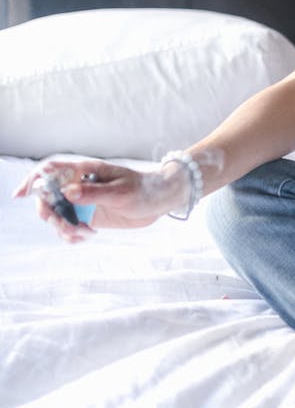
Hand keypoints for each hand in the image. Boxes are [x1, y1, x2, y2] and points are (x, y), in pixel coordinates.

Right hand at [13, 157, 187, 243]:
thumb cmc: (143, 189)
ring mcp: (84, 202)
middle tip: (62, 226)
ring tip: (83, 233)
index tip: (21, 194)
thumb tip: (68, 191)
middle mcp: (80, 186)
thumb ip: (94, 192)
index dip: (33, 179)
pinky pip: (69, 228)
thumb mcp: (120, 191)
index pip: (51, 170)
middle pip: (48, 197)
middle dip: (48, 214)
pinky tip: (85, 237)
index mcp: (86, 171)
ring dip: (62, 228)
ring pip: (57, 216)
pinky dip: (71, 236)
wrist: (160, 201)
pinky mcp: (89, 216)